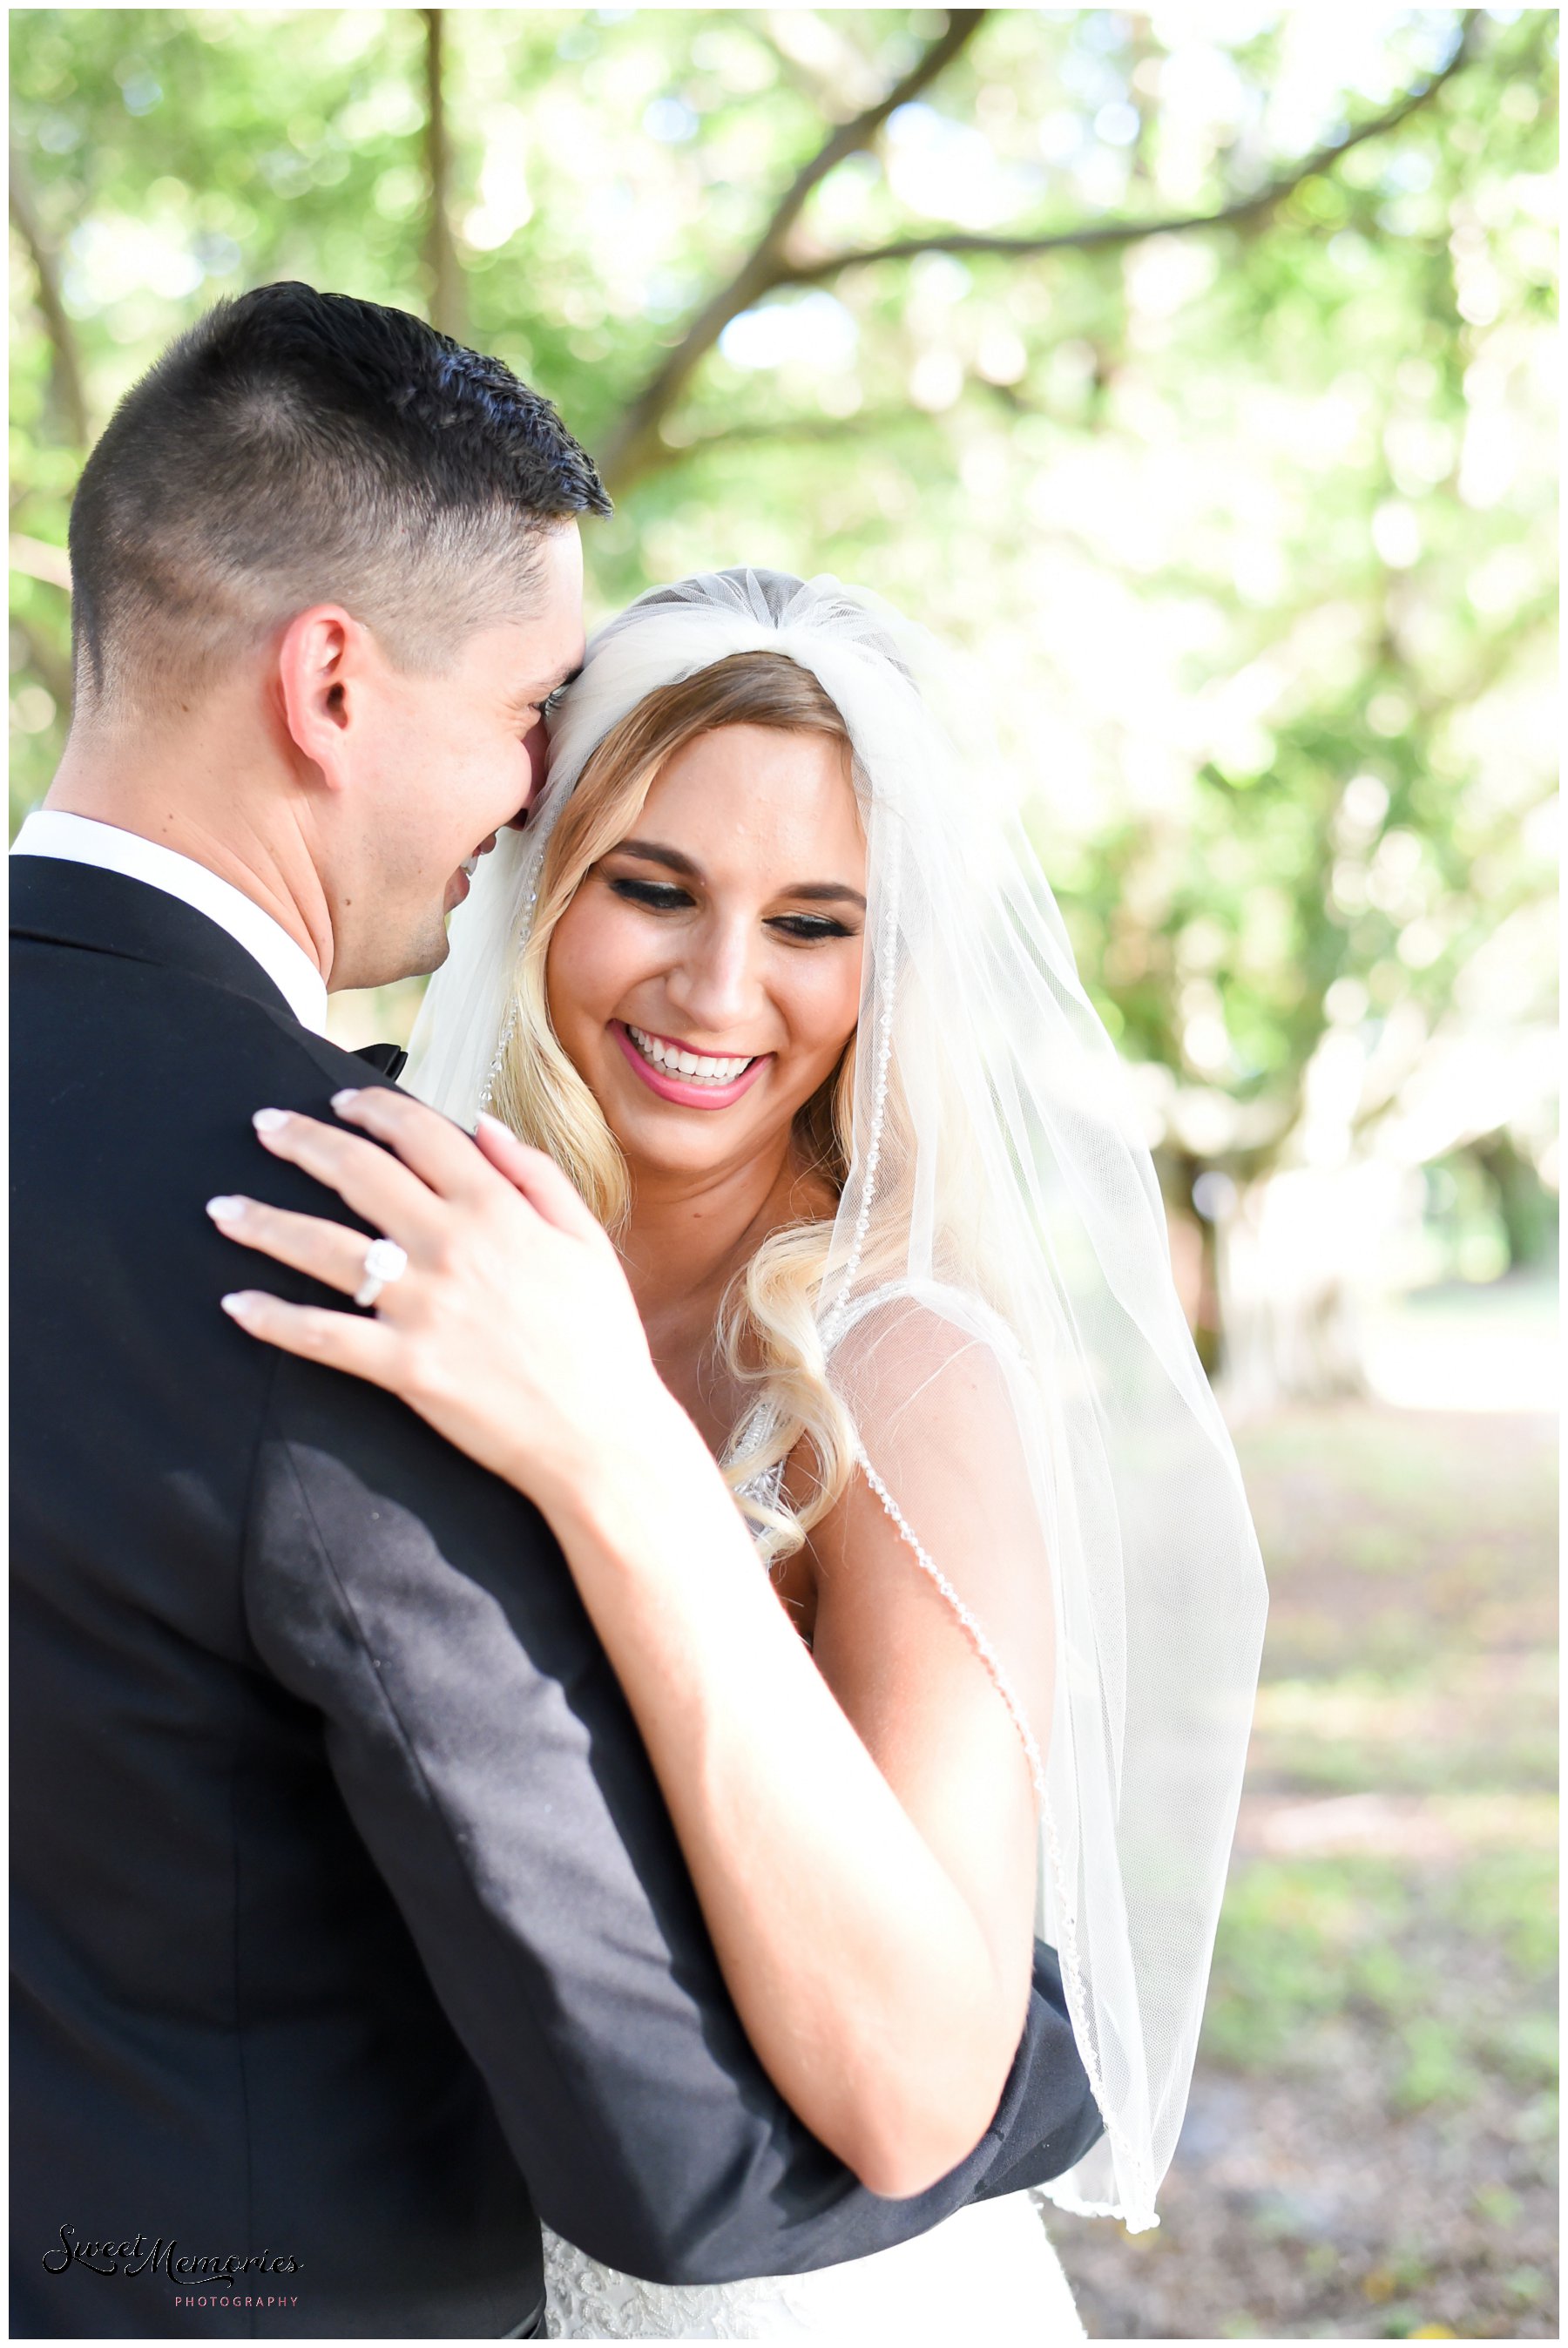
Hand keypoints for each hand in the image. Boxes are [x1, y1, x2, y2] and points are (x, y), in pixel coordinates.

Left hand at [211, 1089, 669, 1507]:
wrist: (603, 1435)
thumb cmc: (601, 1340)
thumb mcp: (586, 1241)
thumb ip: (535, 1175)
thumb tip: (483, 1124)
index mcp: (498, 1210)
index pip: (421, 1134)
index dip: (373, 1109)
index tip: (340, 1101)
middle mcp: (452, 1246)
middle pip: (358, 1173)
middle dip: (302, 1141)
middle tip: (262, 1125)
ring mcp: (423, 1306)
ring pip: (324, 1248)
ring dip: (264, 1223)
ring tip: (222, 1208)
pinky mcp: (404, 1366)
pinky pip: (324, 1336)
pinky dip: (274, 1319)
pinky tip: (237, 1304)